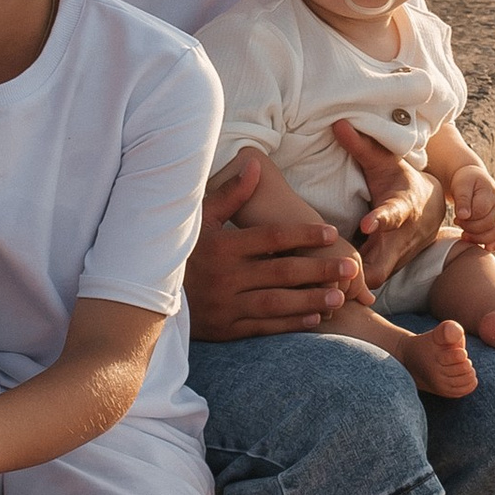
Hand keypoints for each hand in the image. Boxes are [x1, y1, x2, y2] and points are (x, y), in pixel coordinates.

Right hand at [186, 151, 355, 340]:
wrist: (146, 294)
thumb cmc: (180, 250)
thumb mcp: (198, 218)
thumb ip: (230, 194)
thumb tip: (255, 165)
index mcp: (223, 246)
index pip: (271, 238)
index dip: (303, 236)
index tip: (332, 233)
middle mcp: (226, 277)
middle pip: (281, 272)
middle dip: (318, 270)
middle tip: (349, 268)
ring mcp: (226, 306)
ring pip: (276, 303)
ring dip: (311, 300)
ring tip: (340, 296)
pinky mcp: (225, 329)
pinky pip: (263, 327)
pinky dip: (290, 324)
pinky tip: (315, 319)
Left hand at [333, 125, 447, 289]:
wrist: (428, 209)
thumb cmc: (400, 181)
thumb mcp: (385, 162)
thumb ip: (362, 146)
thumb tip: (338, 123)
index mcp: (403, 208)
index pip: (394, 214)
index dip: (382, 219)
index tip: (367, 223)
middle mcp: (400, 239)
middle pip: (381, 263)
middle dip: (358, 270)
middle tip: (329, 271)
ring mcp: (394, 259)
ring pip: (371, 280)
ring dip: (348, 283)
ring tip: (316, 282)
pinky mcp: (386, 272)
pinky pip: (365, 285)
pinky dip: (347, 287)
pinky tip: (319, 290)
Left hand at [446, 158, 494, 252]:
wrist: (473, 179)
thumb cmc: (466, 181)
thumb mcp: (461, 185)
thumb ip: (462, 199)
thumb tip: (464, 216)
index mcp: (489, 194)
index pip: (481, 212)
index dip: (468, 219)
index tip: (457, 218)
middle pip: (489, 224)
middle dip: (471, 229)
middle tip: (458, 224)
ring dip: (479, 238)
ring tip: (464, 235)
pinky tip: (485, 248)